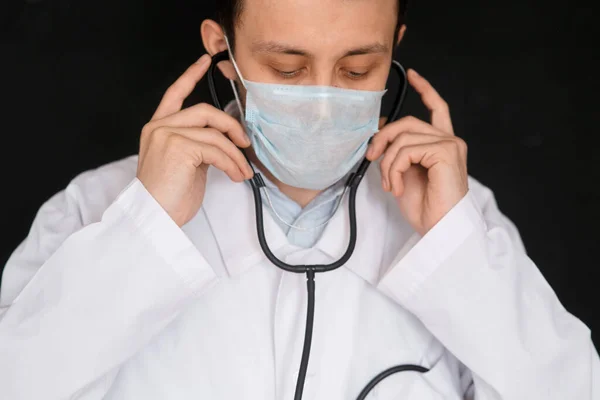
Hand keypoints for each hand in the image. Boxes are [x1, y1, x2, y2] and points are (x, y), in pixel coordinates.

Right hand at [137, 54, 252, 226]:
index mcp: (157, 128)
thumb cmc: (169, 196)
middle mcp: (159, 127)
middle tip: (246, 144)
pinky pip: (217, 150)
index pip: (175, 94)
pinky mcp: (178, 146)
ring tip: (242, 172)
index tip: (205, 61)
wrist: (154, 217)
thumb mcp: (186, 164)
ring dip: (235, 154)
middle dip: (231, 127)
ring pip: (215, 133)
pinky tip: (236, 176)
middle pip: (205, 111)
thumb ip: (198, 145)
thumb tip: (227, 139)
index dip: (191, 75)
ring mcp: (166, 134)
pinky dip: (232, 164)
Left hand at [366, 69, 467, 235]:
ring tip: (391, 185)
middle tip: (370, 159)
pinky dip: (395, 169)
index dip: (424, 89)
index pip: (437, 108)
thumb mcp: (404, 174)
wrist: (440, 230)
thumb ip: (396, 151)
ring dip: (387, 163)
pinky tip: (399, 188)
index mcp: (442, 144)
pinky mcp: (446, 153)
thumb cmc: (426, 208)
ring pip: (403, 138)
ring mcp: (450, 145)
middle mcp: (450, 141)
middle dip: (382, 138)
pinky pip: (406, 150)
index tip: (412, 75)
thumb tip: (379, 132)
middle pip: (406, 122)